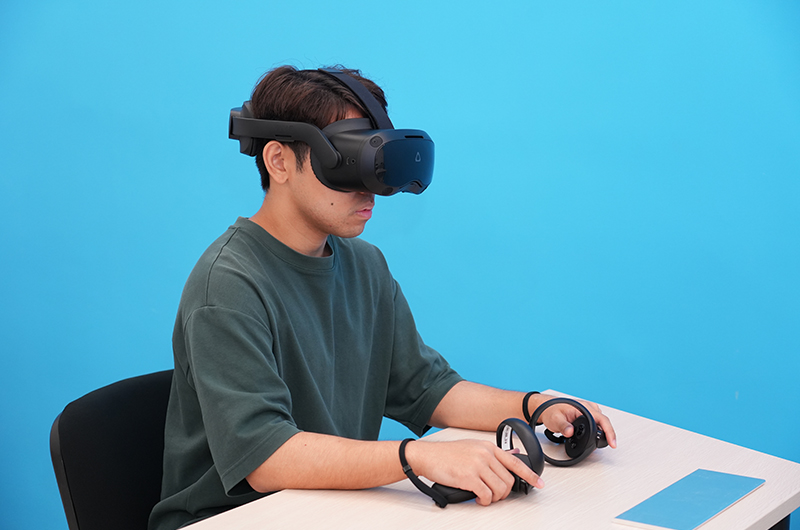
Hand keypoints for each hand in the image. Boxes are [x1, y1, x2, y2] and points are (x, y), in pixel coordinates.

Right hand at [404, 438, 544, 505]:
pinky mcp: (468, 477)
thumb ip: (492, 453)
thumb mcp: (473, 447)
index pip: (515, 462)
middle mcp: (485, 455)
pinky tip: (478, 498)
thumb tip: (512, 454)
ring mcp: (477, 465)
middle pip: (508, 480)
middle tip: (496, 495)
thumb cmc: (447, 454)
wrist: (427, 455)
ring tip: (485, 497)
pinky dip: (485, 501)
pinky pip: (487, 495)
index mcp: (488, 447)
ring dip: (494, 498)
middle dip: (504, 492)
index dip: (530, 475)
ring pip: (500, 489)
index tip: (539, 483)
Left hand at [537, 396, 617, 448]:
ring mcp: (589, 410)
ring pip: (601, 423)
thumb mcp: (555, 420)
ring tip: (597, 442)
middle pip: (604, 422)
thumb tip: (570, 431)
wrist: (545, 406)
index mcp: (583, 407)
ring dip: (601, 432)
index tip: (613, 443)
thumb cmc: (550, 410)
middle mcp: (588, 407)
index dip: (609, 432)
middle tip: (607, 446)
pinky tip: (593, 436)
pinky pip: (596, 423)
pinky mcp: (587, 415)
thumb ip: (563, 426)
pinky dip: (597, 430)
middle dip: (607, 435)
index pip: (602, 420)